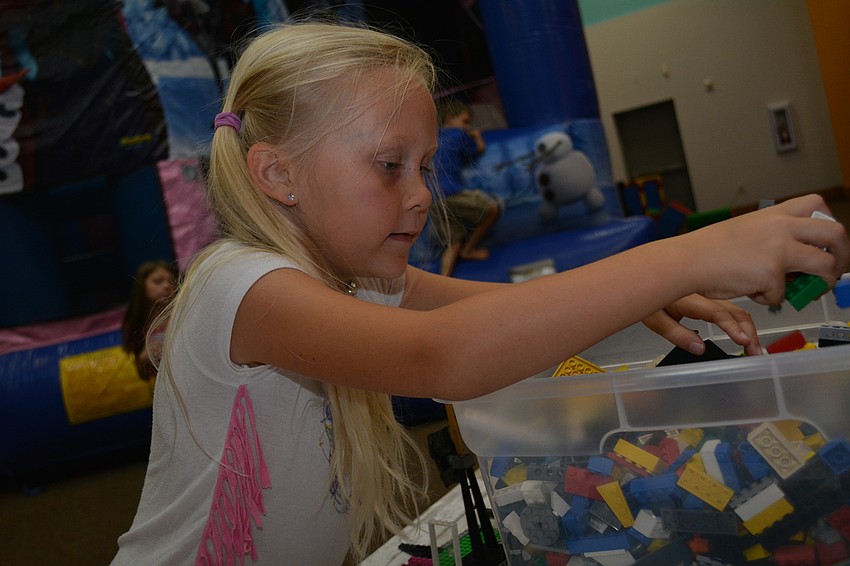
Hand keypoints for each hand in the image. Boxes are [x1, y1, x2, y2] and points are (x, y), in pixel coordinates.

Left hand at [643, 294, 760, 355]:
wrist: (643, 275)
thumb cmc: (647, 297)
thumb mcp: (654, 318)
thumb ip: (677, 334)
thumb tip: (699, 349)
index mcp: (689, 298)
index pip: (717, 312)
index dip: (732, 327)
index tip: (744, 341)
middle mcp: (704, 294)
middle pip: (734, 310)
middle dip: (749, 332)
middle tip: (755, 353)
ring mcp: (709, 293)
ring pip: (736, 309)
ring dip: (748, 328)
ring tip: (754, 349)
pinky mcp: (710, 295)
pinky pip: (730, 308)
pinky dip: (741, 321)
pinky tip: (745, 334)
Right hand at [681, 195, 848, 305]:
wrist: (686, 260)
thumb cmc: (708, 249)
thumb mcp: (746, 230)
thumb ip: (773, 237)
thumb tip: (795, 256)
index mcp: (774, 214)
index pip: (818, 207)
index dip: (827, 225)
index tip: (824, 243)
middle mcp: (782, 227)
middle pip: (836, 234)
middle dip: (842, 255)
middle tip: (833, 269)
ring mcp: (779, 250)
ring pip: (826, 266)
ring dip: (821, 283)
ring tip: (805, 290)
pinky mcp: (771, 274)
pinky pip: (784, 293)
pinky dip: (770, 298)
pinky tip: (752, 292)